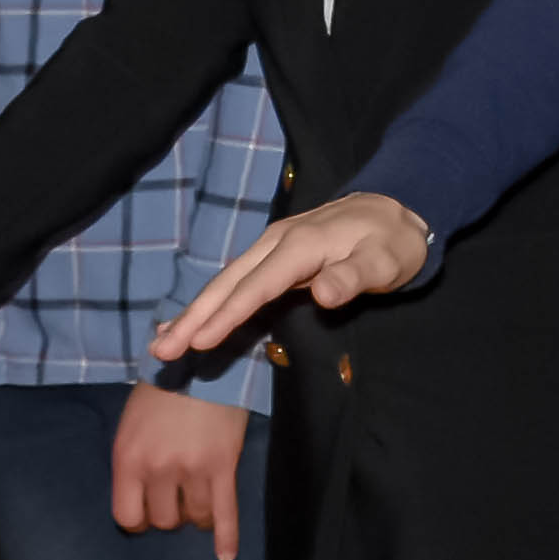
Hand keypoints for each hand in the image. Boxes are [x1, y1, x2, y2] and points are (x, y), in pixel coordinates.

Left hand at [113, 385, 250, 559]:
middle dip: (171, 514)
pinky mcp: (223, 467)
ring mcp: (192, 470)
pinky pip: (225, 512)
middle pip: (164, 520)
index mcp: (128, 459)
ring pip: (195, 518)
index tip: (147, 512)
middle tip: (177, 498)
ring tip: (198, 502)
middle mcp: (158, 470)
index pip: (127, 516)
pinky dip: (226, 537)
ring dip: (196, 516)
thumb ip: (132, 461)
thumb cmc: (160, 392)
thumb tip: (141, 496)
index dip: (138, 519)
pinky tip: (225, 555)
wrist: (199, 362)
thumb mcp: (130, 425)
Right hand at [153, 192, 435, 361]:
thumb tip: (323, 294)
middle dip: (193, 317)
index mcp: (300, 245)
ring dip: (194, 312)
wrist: (397, 208)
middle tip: (161, 352)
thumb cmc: (393, 242)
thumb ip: (354, 277)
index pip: (257, 286)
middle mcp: (277, 242)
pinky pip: (237, 282)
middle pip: (229, 283)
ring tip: (162, 343)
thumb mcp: (386, 261)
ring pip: (226, 282)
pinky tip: (192, 321)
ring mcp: (272, 247)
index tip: (198, 341)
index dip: (227, 315)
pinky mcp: (275, 256)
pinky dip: (211, 303)